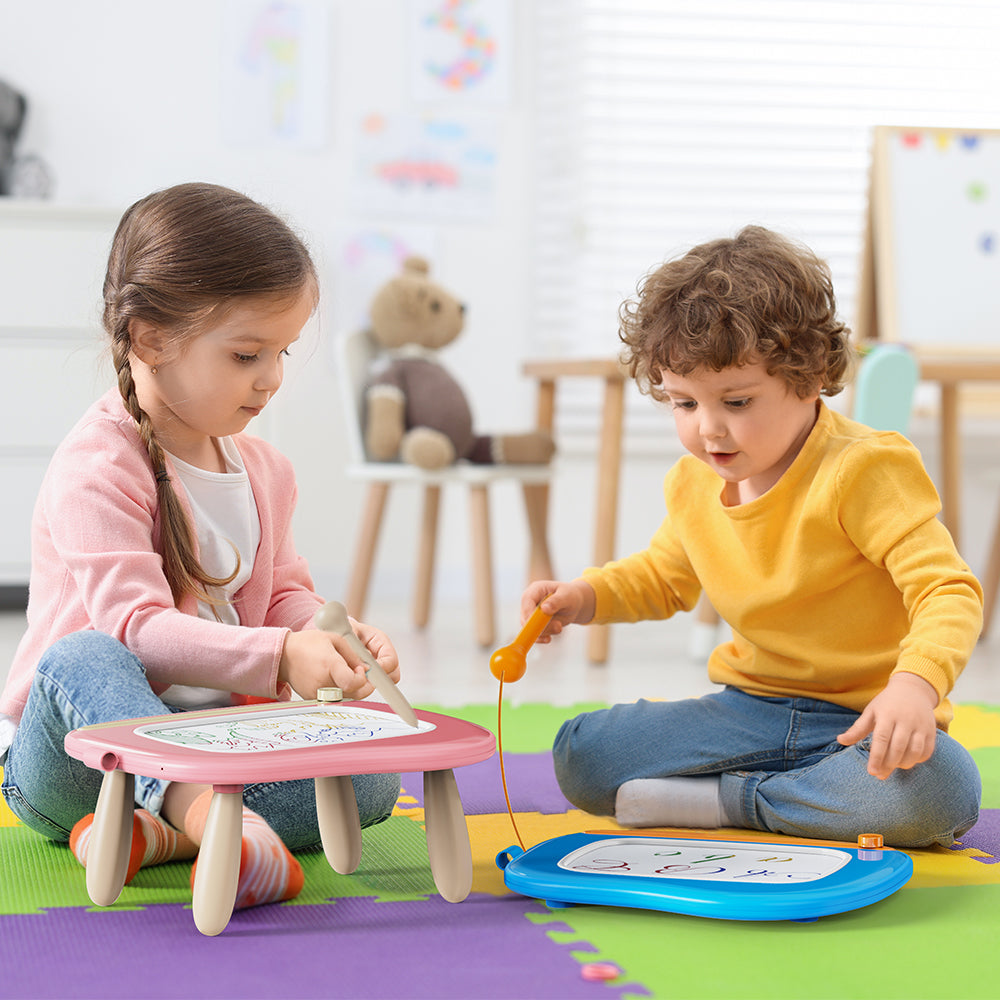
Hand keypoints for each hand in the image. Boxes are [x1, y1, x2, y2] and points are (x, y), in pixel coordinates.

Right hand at [278, 624, 397, 700]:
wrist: (285, 656)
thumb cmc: (308, 644)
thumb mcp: (335, 639)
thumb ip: (353, 655)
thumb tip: (367, 669)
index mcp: (329, 665)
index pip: (352, 682)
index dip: (362, 678)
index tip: (361, 669)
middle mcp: (323, 683)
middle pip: (353, 693)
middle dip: (363, 685)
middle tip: (361, 673)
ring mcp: (317, 693)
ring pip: (346, 698)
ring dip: (353, 688)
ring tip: (346, 673)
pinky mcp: (314, 699)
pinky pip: (335, 699)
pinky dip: (341, 691)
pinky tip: (336, 679)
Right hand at [521, 579, 595, 642]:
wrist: (574, 604)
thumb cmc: (571, 596)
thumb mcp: (567, 596)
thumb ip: (557, 601)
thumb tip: (544, 608)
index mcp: (535, 589)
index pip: (527, 601)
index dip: (531, 614)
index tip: (542, 623)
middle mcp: (530, 601)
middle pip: (526, 617)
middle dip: (540, 625)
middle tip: (558, 626)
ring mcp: (531, 613)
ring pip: (529, 627)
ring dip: (544, 631)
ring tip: (560, 627)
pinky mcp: (534, 623)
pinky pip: (533, 633)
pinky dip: (540, 638)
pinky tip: (548, 639)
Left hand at [836, 672, 939, 779]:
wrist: (913, 690)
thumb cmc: (887, 703)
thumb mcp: (871, 711)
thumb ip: (858, 728)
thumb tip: (840, 741)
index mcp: (887, 714)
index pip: (882, 739)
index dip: (877, 757)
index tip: (871, 772)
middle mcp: (906, 720)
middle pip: (898, 747)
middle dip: (888, 764)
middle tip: (879, 775)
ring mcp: (921, 726)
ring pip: (914, 751)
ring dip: (903, 764)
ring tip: (893, 767)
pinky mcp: (931, 731)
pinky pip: (927, 751)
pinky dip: (917, 760)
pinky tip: (907, 761)